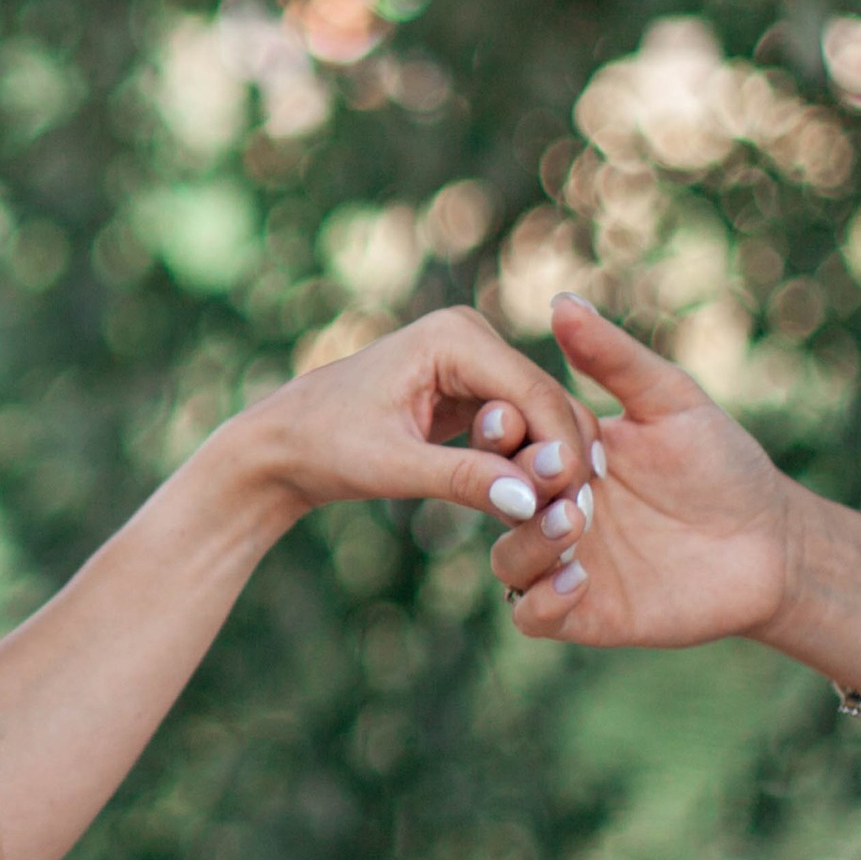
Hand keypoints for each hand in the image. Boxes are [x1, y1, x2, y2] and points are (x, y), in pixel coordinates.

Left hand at [235, 305, 595, 523]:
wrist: (285, 443)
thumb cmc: (323, 445)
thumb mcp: (390, 466)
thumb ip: (462, 479)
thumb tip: (530, 501)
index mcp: (453, 335)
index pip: (534, 393)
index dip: (561, 451)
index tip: (575, 507)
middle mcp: (472, 336)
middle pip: (548, 403)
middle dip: (562, 461)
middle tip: (575, 524)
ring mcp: (476, 362)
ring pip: (542, 417)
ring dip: (550, 466)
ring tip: (560, 523)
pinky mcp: (474, 390)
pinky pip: (522, 428)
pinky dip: (529, 465)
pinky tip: (538, 507)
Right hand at [492, 294, 796, 642]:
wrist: (773, 544)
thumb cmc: (724, 464)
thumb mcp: (670, 401)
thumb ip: (614, 358)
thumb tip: (561, 300)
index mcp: (561, 454)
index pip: (503, 440)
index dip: (499, 429)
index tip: (513, 417)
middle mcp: (552, 507)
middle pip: (494, 499)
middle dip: (512, 485)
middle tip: (557, 475)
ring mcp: (566, 561)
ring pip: (507, 560)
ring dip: (528, 543)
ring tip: (575, 524)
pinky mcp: (586, 613)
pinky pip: (532, 615)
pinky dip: (543, 600)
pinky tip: (581, 578)